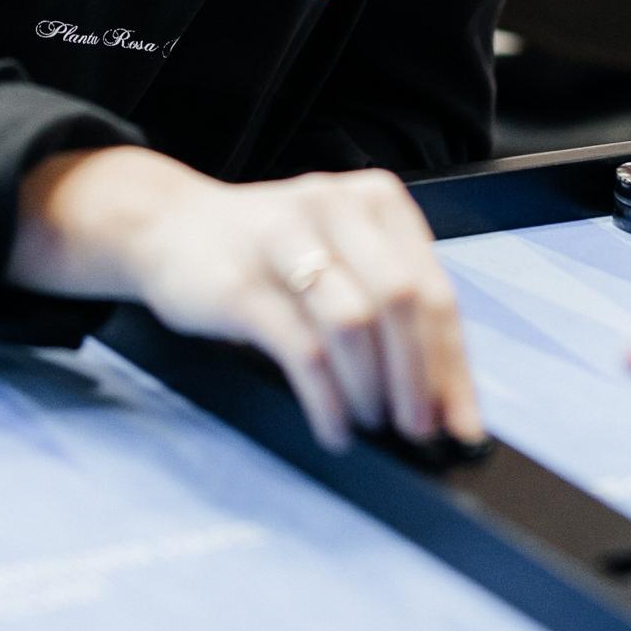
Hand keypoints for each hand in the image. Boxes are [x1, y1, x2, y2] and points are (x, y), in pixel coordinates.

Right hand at [11, 145, 482, 452]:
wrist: (167, 226)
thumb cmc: (268, 250)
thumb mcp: (338, 256)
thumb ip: (389, 308)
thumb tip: (442, 400)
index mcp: (375, 200)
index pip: (435, 290)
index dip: (453, 366)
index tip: (463, 424)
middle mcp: (334, 207)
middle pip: (403, 302)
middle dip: (418, 379)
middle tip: (417, 429)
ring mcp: (284, 238)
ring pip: (355, 324)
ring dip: (372, 390)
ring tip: (370, 423)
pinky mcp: (241, 282)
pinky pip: (302, 350)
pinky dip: (327, 401)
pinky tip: (333, 428)